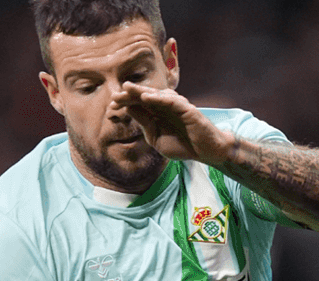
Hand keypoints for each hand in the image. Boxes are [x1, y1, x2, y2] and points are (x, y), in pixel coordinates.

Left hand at [114, 83, 232, 164]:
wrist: (206, 152)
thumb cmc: (183, 146)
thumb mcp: (157, 139)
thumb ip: (144, 125)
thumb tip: (129, 110)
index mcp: (157, 114)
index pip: (138, 104)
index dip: (125, 103)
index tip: (112, 105)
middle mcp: (165, 107)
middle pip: (145, 96)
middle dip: (129, 95)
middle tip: (115, 95)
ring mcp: (176, 106)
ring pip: (156, 95)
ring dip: (141, 92)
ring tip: (127, 89)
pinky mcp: (187, 108)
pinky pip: (171, 101)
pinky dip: (158, 98)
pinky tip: (146, 97)